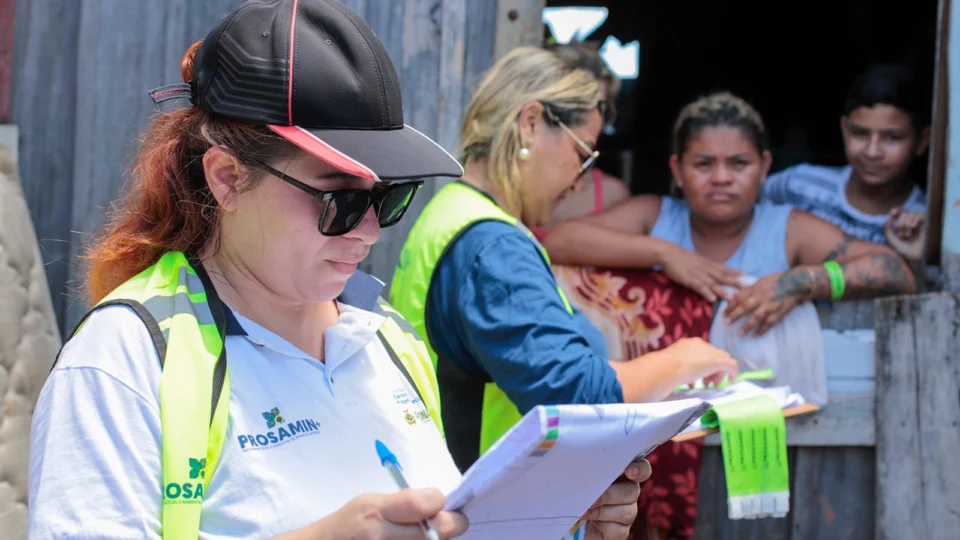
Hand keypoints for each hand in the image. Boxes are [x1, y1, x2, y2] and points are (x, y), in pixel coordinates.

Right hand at [300, 489, 467, 538]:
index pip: (423, 504)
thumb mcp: (368, 503)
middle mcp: (382, 538)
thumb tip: (439, 501)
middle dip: (452, 523)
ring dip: (438, 539)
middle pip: (439, 531)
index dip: (439, 501)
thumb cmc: (347, 526)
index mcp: (376, 513)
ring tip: (424, 533)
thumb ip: (403, 501)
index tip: (440, 502)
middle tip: (453, 520)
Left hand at [582, 459, 651, 539]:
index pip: (642, 470)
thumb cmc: (578, 495)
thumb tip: (584, 467)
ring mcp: (628, 513)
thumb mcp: (583, 481)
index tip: (629, 471)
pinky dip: (603, 526)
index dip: (640, 469)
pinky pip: (619, 530)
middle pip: (632, 491)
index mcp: (622, 476)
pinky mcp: (622, 531)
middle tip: (591, 499)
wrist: (573, 521)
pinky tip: (591, 522)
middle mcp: (628, 493)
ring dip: (602, 511)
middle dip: (609, 495)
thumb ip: (590, 473)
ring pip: (626, 512)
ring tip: (584, 511)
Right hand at [660, 245, 743, 301]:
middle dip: (735, 283)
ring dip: (723, 291)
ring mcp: (698, 275)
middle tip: (746, 288)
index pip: (724, 268)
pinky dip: (706, 293)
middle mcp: (706, 269)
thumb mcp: (696, 259)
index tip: (746, 276)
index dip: (735, 272)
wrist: (668, 253)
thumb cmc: (680, 256)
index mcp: (707, 264)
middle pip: (723, 277)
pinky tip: (712, 299)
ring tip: (732, 298)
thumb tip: (711, 269)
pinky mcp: (689, 280)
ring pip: (713, 284)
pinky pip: (699, 287)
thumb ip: (704, 265)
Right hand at [660, 337, 738, 387]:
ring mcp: (709, 351)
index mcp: (687, 344)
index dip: (703, 365)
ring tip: (712, 385)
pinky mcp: (717, 361)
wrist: (665, 368)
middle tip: (707, 383)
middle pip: (714, 355)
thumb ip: (677, 367)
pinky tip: (732, 380)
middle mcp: (700, 344)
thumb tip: (677, 377)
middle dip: (712, 369)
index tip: (698, 378)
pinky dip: (733, 372)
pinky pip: (732, 364)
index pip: (703, 352)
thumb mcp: (670, 365)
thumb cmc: (662, 369)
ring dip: (719, 373)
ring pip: (723, 359)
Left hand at [722, 272, 799, 336]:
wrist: (795, 283)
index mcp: (755, 289)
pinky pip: (769, 323)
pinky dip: (763, 330)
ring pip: (757, 317)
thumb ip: (747, 290)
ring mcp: (770, 306)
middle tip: (726, 323)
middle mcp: (761, 297)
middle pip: (745, 307)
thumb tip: (733, 296)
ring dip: (747, 326)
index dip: (730, 306)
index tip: (723, 314)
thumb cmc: (776, 281)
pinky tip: (756, 335)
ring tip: (740, 334)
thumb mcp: (759, 282)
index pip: (739, 298)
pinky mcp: (779, 312)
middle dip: (734, 316)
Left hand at [884, 208, 925, 260]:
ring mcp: (921, 224)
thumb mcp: (892, 240)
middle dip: (900, 223)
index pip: (901, 213)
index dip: (896, 210)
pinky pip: (920, 214)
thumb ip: (887, 229)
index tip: (892, 213)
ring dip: (906, 224)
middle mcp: (913, 224)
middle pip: (904, 213)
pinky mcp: (929, 223)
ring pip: (911, 214)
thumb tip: (889, 219)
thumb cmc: (905, 251)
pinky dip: (914, 220)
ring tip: (909, 235)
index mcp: (904, 227)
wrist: (918, 257)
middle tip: (903, 235)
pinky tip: (914, 228)